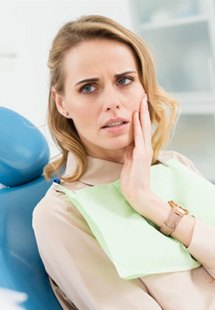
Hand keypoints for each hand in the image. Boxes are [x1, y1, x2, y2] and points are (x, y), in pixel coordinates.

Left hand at [120, 94, 154, 214]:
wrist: (137, 192)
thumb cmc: (132, 179)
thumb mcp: (129, 161)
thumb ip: (129, 150)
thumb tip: (127, 141)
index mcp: (142, 149)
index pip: (142, 129)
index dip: (141, 116)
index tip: (139, 104)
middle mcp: (145, 148)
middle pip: (145, 125)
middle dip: (143, 111)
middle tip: (143, 97)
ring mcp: (144, 151)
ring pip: (144, 129)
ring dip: (142, 115)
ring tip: (142, 102)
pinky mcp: (141, 156)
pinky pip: (139, 139)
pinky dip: (138, 128)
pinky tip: (136, 118)